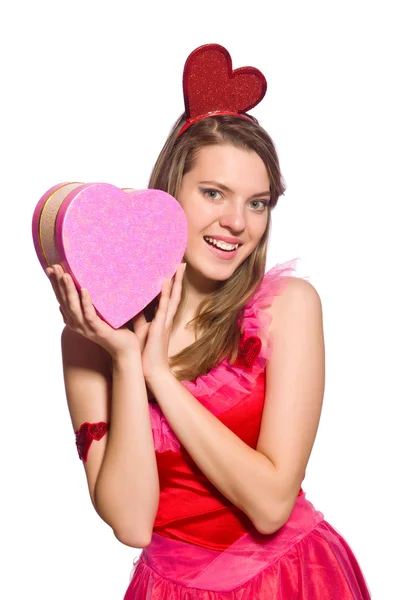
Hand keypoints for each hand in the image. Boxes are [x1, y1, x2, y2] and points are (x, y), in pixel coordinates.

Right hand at [45, 264, 142, 357]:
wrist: (125, 349)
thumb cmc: (114, 330)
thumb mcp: (99, 313)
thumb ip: (90, 303)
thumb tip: (87, 284)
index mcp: (74, 319)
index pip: (61, 299)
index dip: (55, 284)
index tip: (51, 268)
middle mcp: (76, 324)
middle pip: (64, 301)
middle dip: (58, 283)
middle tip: (56, 267)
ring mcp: (86, 328)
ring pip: (73, 307)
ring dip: (69, 290)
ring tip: (66, 275)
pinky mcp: (98, 330)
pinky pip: (89, 315)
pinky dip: (86, 302)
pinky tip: (84, 290)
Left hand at [140, 263, 185, 381]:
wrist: (151, 370)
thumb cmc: (147, 352)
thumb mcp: (142, 329)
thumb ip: (139, 316)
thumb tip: (133, 304)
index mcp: (163, 319)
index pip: (168, 297)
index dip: (171, 284)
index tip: (172, 270)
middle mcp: (167, 318)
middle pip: (175, 294)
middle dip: (178, 278)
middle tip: (181, 262)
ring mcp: (165, 321)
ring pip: (172, 297)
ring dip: (176, 281)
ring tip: (178, 266)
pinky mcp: (160, 326)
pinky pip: (163, 307)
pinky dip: (165, 293)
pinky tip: (166, 281)